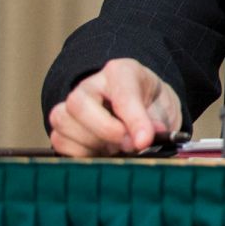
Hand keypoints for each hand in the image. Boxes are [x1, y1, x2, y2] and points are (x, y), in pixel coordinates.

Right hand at [48, 58, 182, 156]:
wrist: (144, 108)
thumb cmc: (152, 106)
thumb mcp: (164, 110)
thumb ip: (156, 124)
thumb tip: (143, 141)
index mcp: (121, 72)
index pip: (122, 94)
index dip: (134, 120)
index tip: (144, 141)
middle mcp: (90, 85)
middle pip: (79, 104)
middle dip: (105, 130)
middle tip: (129, 145)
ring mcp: (71, 104)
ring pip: (64, 122)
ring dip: (92, 143)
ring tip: (117, 148)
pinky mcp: (62, 126)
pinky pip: (60, 141)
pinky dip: (81, 153)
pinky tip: (101, 152)